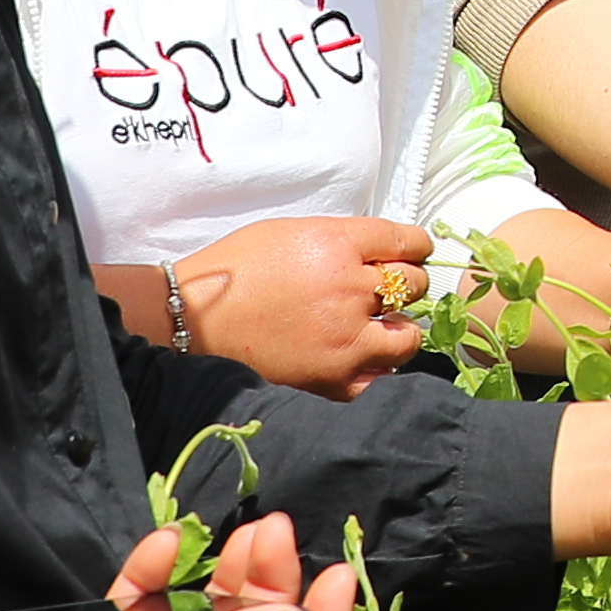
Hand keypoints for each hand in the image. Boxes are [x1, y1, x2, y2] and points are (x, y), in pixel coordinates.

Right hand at [168, 216, 431, 391]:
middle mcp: (350, 289)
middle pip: (414, 285)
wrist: (194, 321)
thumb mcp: (290, 232)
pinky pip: (379, 376)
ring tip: (376, 329)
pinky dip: (372, 367)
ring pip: (408, 336)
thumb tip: (383, 251)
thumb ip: (341, 240)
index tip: (414, 252)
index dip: (416, 246)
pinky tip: (353, 357)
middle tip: (386, 291)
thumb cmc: (236, 271)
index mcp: (337, 244)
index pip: (408, 240)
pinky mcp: (335, 379)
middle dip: (406, 284)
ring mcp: (346, 339)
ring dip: (397, 330)